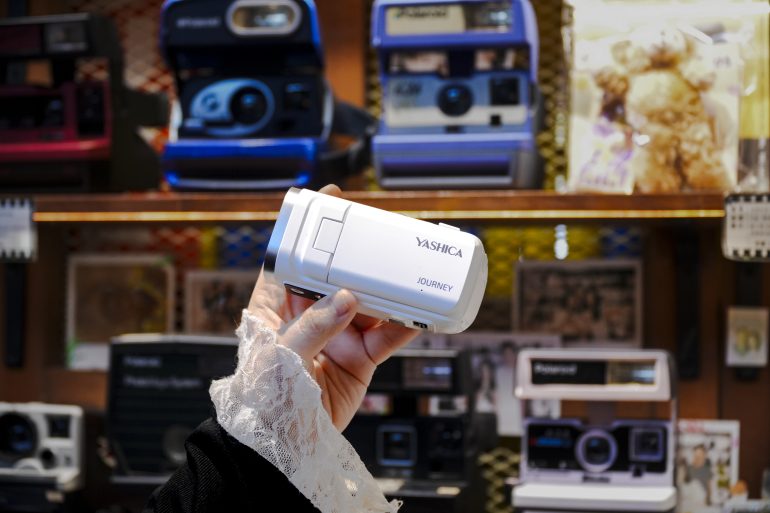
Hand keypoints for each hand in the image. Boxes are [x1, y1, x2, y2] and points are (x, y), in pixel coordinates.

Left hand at [248, 184, 418, 430]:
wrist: (281, 452)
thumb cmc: (262, 403)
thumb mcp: (278, 358)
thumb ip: (311, 326)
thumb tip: (347, 299)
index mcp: (275, 307)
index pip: (291, 256)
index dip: (311, 228)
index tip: (332, 200)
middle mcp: (309, 317)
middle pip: (338, 274)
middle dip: (361, 254)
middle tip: (385, 233)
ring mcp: (337, 337)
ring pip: (368, 301)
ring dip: (389, 286)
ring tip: (410, 267)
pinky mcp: (360, 360)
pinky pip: (387, 336)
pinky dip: (405, 323)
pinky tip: (420, 310)